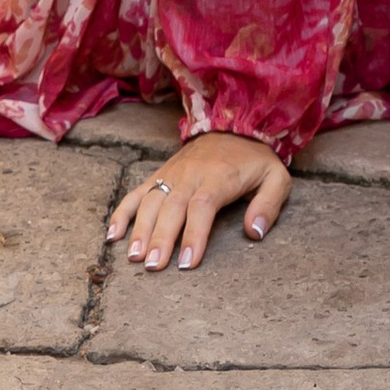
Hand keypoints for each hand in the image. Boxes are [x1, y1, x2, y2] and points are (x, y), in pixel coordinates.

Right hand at [106, 128, 291, 271]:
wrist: (235, 123)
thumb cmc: (255, 159)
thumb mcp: (276, 177)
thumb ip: (268, 204)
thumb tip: (254, 232)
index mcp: (219, 176)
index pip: (202, 206)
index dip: (193, 235)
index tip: (186, 263)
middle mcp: (191, 174)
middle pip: (172, 207)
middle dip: (161, 238)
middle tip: (153, 267)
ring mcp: (172, 173)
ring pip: (151, 200)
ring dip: (140, 229)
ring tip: (133, 257)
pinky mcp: (161, 174)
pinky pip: (137, 191)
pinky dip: (123, 212)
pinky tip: (113, 235)